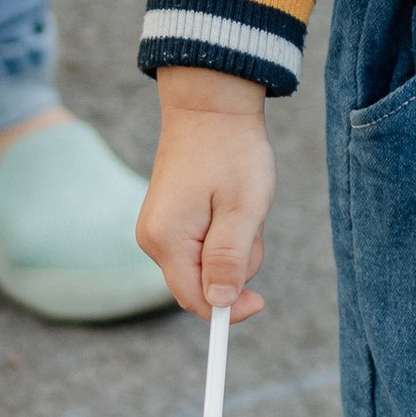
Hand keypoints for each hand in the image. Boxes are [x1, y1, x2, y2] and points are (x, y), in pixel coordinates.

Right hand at [139, 65, 276, 321]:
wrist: (211, 106)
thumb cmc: (231, 152)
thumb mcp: (242, 209)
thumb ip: (229, 260)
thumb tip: (218, 306)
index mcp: (167, 240)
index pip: (195, 300)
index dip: (228, 309)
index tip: (261, 301)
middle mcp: (153, 239)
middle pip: (201, 285)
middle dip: (234, 267)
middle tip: (250, 225)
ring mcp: (159, 230)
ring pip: (205, 266)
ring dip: (233, 247)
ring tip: (240, 207)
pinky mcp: (169, 221)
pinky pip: (202, 247)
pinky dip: (223, 235)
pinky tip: (229, 204)